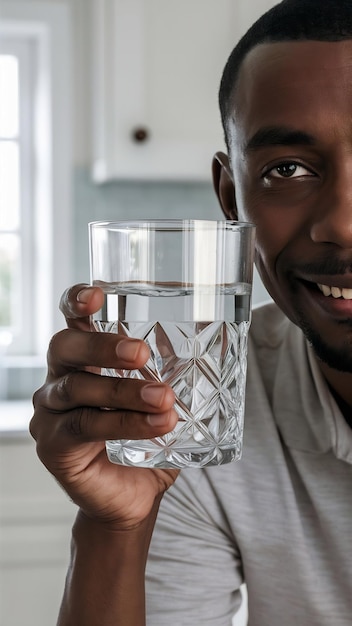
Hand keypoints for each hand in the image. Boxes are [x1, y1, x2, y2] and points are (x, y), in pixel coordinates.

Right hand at [30, 284, 178, 530]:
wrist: (134, 498)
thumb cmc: (145, 441)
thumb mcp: (159, 399)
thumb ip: (172, 372)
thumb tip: (215, 343)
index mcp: (83, 360)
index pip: (72, 321)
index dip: (77, 301)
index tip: (97, 294)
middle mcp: (60, 379)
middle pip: (65, 347)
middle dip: (102, 344)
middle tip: (141, 353)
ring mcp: (51, 412)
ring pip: (78, 388)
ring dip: (124, 390)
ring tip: (164, 398)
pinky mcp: (54, 445)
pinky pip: (86, 426)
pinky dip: (125, 423)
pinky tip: (157, 424)